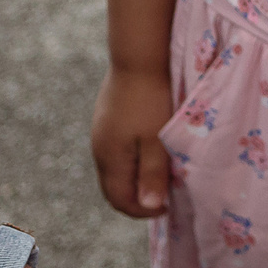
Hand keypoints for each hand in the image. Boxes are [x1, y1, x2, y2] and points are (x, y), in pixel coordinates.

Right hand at [91, 67, 176, 218]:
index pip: (119, 199)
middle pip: (113, 187)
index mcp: (109, 158)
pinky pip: (116, 151)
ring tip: (160, 175)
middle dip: (136, 198)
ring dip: (134, 178)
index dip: (142, 211)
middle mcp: (99, 148)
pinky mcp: (106, 119)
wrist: (137, 57)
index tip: (168, 207)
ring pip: (114, 169)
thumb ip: (153, 174)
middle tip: (164, 196)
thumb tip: (150, 207)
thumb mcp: (157, 140)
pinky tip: (149, 151)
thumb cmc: (151, 100)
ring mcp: (100, 132)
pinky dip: (131, 161)